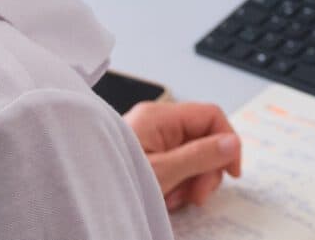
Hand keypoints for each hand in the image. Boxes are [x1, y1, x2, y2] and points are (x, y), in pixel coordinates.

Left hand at [123, 101, 241, 210]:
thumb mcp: (163, 171)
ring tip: (173, 198)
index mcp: (160, 116)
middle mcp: (158, 124)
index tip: (232, 171)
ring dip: (192, 181)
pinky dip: (179, 185)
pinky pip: (179, 167)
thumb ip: (200, 155)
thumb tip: (232, 143)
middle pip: (205, 138)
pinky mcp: (150, 157)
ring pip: (194, 156)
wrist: (83, 199)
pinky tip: (166, 197)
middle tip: (197, 194)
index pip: (211, 116)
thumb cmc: (112, 180)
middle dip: (206, 169)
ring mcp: (154, 141)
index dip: (228, 141)